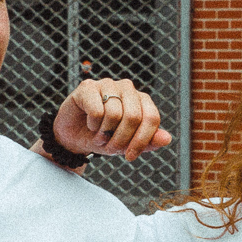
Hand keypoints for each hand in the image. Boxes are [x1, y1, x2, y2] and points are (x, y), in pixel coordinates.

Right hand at [53, 78, 171, 161]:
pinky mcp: (88, 86)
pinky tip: (90, 123)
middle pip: (133, 117)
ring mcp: (108, 84)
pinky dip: (93, 125)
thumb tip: (167, 138)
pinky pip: (97, 111)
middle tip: (110, 147)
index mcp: (142, 100)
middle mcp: (127, 89)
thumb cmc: (104, 138)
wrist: (74, 138)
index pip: (152, 118)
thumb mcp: (128, 145)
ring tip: (100, 136)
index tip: (130, 156)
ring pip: (114, 114)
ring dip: (104, 134)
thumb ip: (148, 142)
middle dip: (121, 140)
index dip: (142, 141)